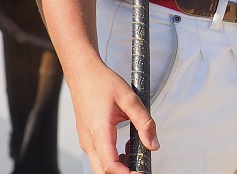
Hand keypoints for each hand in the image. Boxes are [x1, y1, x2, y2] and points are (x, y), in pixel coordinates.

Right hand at [67, 58, 157, 173]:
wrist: (83, 73)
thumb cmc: (103, 83)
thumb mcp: (130, 99)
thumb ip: (144, 122)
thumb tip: (154, 144)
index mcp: (99, 132)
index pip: (110, 165)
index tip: (140, 172)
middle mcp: (89, 141)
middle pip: (102, 171)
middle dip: (122, 173)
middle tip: (140, 168)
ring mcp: (86, 141)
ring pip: (99, 166)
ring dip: (117, 167)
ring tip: (135, 154)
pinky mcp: (86, 138)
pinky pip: (98, 156)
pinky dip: (111, 158)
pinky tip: (125, 147)